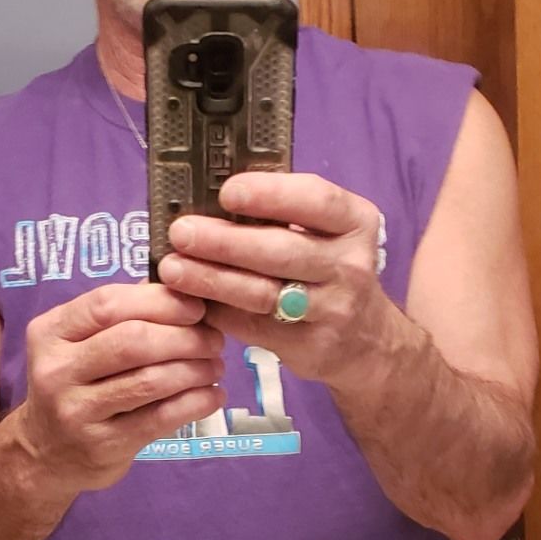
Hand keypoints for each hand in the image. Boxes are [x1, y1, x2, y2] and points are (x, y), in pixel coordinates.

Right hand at [17, 284, 225, 489]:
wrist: (46, 454)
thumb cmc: (75, 386)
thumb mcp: (80, 344)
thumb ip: (123, 313)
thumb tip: (180, 289)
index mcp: (51, 332)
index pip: (108, 303)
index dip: (160, 301)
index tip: (196, 308)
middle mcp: (57, 370)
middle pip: (133, 341)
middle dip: (185, 337)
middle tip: (213, 341)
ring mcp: (77, 411)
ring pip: (150, 381)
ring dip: (195, 370)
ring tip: (215, 367)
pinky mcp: (103, 445)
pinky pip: (159, 418)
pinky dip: (195, 403)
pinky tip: (212, 396)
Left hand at [156, 172, 385, 386]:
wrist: (367, 340)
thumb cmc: (330, 269)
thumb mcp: (326, 233)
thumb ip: (284, 213)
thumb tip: (211, 198)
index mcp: (355, 222)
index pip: (315, 201)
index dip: (269, 194)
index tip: (227, 192)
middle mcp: (350, 265)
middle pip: (280, 251)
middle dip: (225, 241)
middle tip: (182, 233)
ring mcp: (333, 310)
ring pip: (263, 293)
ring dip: (212, 279)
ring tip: (173, 269)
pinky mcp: (310, 347)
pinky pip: (254, 326)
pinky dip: (219, 313)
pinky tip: (191, 301)